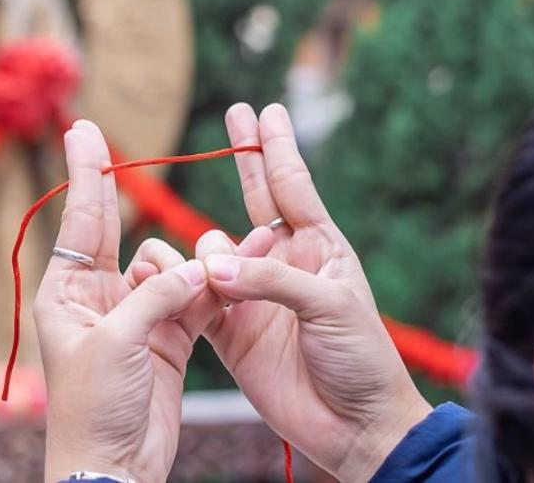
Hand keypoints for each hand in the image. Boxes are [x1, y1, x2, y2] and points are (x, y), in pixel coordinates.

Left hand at [37, 121, 209, 481]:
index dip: (87, 171)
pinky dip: (211, 293)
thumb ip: (158, 294)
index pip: (82, 220)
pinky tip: (227, 286)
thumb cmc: (95, 406)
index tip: (82, 127)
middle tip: (109, 148)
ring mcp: (137, 317)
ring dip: (192, 275)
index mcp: (69, 293)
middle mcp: (101, 298)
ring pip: (172, 271)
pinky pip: (194, 300)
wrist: (117, 465)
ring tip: (197, 303)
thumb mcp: (119, 341)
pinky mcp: (168, 338)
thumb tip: (197, 269)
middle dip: (132, 212)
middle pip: (127, 240)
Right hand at [198, 104, 431, 480]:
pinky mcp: (230, 330)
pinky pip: (196, 295)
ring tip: (224, 282)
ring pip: (214, 251)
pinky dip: (182, 284)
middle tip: (236, 113)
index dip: (276, 147)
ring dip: (211, 255)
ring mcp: (255, 295)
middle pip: (257, 199)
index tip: (267, 110)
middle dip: (246, 156)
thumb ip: (271, 278)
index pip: (292, 186)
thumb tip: (213, 264)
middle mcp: (284, 264)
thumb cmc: (361, 358)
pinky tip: (172, 279)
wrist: (353, 424)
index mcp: (320, 249)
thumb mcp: (328, 305)